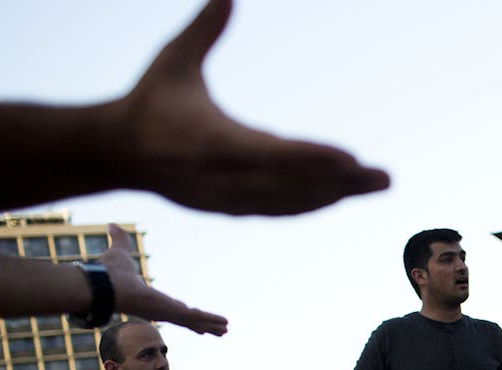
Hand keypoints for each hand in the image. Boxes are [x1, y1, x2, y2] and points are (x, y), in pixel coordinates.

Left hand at [101, 225, 227, 334]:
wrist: (107, 286)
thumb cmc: (110, 273)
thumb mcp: (120, 252)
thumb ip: (119, 240)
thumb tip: (111, 225)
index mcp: (150, 299)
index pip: (171, 307)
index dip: (182, 311)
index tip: (188, 313)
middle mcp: (160, 310)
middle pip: (187, 320)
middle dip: (201, 325)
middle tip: (214, 330)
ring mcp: (167, 314)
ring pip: (195, 321)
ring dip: (211, 325)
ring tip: (225, 330)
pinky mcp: (173, 313)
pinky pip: (197, 318)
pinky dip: (211, 320)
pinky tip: (224, 325)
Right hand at [115, 0, 389, 215]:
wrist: (116, 151)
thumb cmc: (149, 99)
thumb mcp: (174, 59)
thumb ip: (205, 28)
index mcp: (214, 142)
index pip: (274, 154)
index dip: (314, 159)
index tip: (352, 159)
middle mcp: (226, 178)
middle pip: (295, 185)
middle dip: (343, 183)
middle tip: (386, 177)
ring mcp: (229, 199)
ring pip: (292, 202)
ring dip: (335, 195)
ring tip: (375, 184)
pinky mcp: (229, 209)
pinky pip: (279, 210)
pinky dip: (311, 204)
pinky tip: (340, 195)